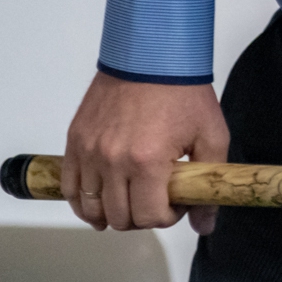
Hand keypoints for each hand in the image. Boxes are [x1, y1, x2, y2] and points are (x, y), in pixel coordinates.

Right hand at [61, 72, 228, 233]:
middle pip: (119, 217)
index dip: (167, 217)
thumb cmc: (183, 93)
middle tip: (157, 201)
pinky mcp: (75, 141)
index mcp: (147, 161)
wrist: (151, 56)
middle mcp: (111, 161)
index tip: (176, 203)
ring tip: (130, 204)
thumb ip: (208, 186)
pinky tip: (98, 203)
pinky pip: (70, 187)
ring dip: (111, 214)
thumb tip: (205, 225)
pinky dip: (83, 201)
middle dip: (142, 217)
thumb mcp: (211, 136)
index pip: (148, 216)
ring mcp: (88, 151)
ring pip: (90, 208)